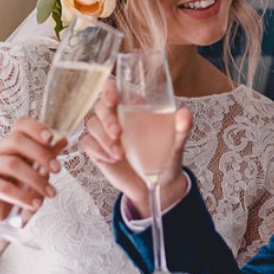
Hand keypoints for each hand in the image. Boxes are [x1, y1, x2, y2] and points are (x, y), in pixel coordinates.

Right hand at [0, 117, 64, 226]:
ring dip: (36, 179)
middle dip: (41, 154)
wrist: (0, 213)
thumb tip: (63, 140)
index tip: (51, 139)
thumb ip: (47, 155)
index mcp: (11, 142)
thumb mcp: (36, 170)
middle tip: (57, 169)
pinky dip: (23, 196)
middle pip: (17, 141)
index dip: (35, 128)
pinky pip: (3, 188)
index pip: (20, 125)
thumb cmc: (19, 186)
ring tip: (50, 193)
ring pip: (12, 164)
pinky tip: (35, 204)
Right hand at [82, 79, 192, 215]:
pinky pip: (88, 143)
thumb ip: (181, 129)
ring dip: (104, 138)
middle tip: (119, 133)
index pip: (113, 88)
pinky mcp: (98, 150)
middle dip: (107, 118)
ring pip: (93, 124)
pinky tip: (112, 158)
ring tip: (120, 153)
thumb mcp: (176, 145)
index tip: (113, 99)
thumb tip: (185, 114)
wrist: (158, 185)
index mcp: (134, 108)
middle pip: (100, 106)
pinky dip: (98, 149)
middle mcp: (117, 117)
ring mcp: (106, 134)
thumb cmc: (166, 159)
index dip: (109, 90)